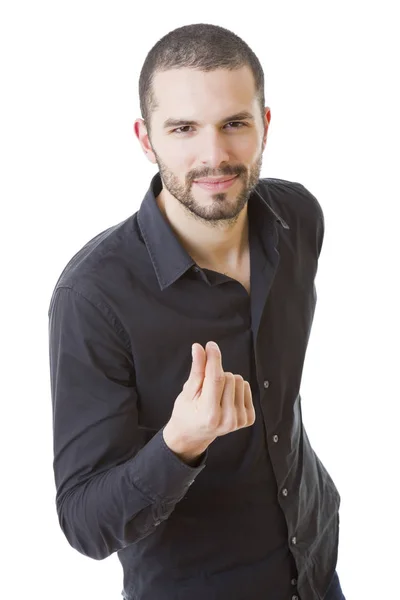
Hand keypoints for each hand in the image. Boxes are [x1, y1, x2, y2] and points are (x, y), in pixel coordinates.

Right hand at [163, 341, 254, 460]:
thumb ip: (197, 370)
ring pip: (239, 380)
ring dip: (226, 381)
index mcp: (209, 414)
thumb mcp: (187, 392)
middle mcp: (227, 419)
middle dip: (216, 375)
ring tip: (215, 394)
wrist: (193, 434)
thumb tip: (199, 348)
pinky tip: (225, 399)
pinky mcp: (248, 419)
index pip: (216, 379)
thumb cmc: (187, 413)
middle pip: (228, 376)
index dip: (214, 358)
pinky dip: (235, 388)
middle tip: (206, 388)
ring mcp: (239, 421)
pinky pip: (246, 387)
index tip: (211, 345)